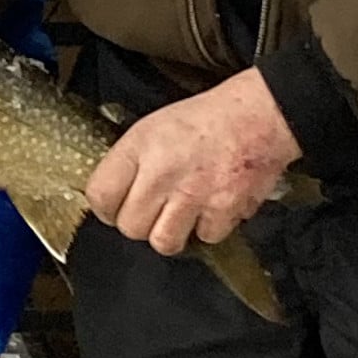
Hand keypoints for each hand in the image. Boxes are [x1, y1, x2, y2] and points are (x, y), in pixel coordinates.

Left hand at [84, 67, 301, 256]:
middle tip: (154, 207)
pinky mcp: (222, 212)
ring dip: (171, 231)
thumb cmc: (207, 118)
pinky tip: (211, 205)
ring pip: (162, 242)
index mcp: (140, 145)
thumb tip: (112, 194)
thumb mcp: (155, 125)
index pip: (100, 195)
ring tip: (180, 211)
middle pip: (130, 227)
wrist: (258, 114)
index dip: (106, 207)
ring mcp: (192, 195)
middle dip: (140, 221)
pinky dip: (208, 227)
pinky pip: (203, 238)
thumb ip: (131, 161)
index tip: (114, 206)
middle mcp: (161, 172)